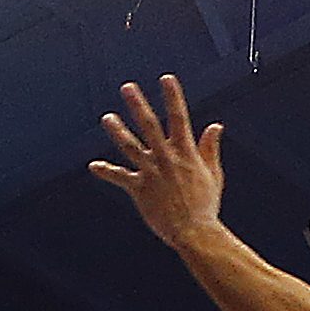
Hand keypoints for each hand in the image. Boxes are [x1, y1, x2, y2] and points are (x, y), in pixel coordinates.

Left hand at [86, 80, 228, 240]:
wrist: (194, 232)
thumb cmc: (205, 204)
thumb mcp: (213, 173)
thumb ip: (210, 148)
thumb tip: (215, 125)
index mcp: (186, 152)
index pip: (179, 118)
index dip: (173, 97)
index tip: (166, 78)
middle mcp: (167, 158)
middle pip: (149, 126)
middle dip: (138, 105)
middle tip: (127, 87)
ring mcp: (151, 172)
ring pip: (130, 146)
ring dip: (117, 130)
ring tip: (107, 117)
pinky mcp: (139, 189)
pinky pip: (120, 177)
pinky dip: (106, 171)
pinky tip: (94, 166)